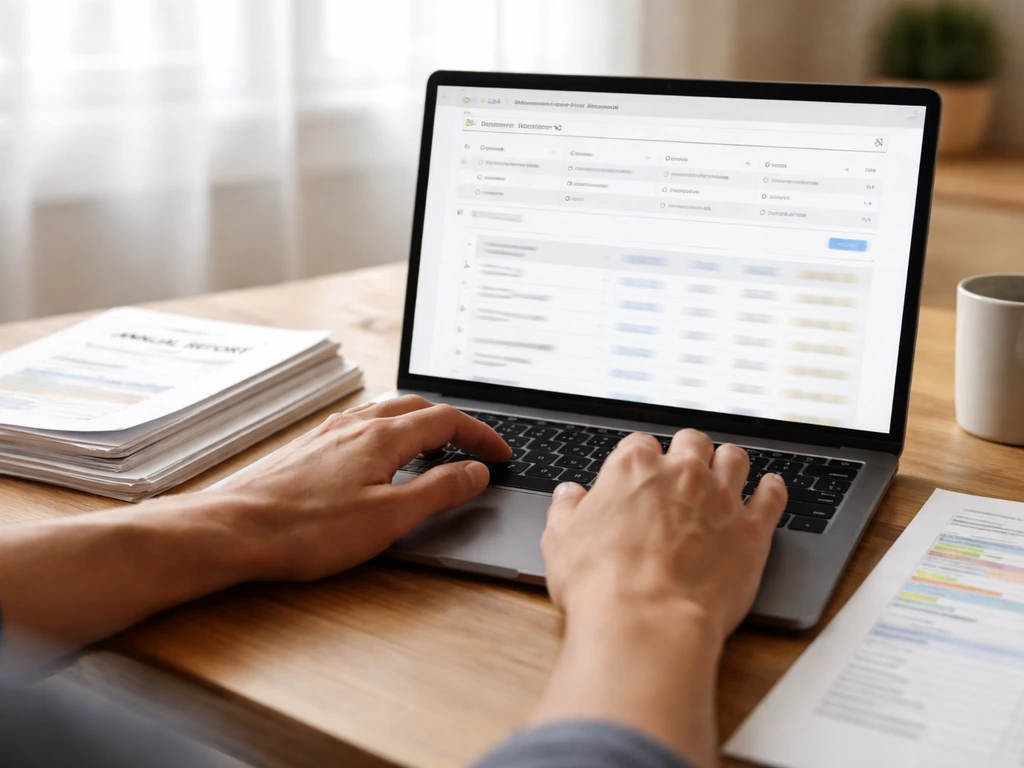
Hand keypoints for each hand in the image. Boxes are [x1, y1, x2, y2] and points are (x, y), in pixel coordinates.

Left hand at [218, 395, 510, 580]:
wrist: (232, 529)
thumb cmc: (306, 529)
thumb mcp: (389, 518)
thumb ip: (438, 491)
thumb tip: (477, 472)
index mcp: (381, 436)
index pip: (446, 421)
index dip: (480, 436)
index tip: (500, 454)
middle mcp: (355, 424)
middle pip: (418, 408)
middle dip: (453, 426)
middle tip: (473, 450)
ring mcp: (328, 433)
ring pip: (387, 413)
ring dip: (420, 426)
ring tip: (434, 452)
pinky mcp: (309, 448)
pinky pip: (361, 426)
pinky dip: (389, 434)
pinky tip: (381, 461)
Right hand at [542, 429, 787, 640]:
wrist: (647, 622)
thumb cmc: (601, 585)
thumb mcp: (560, 542)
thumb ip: (567, 510)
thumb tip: (569, 495)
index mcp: (632, 467)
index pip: (639, 444)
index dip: (639, 461)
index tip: (639, 477)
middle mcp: (681, 473)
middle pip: (692, 441)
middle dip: (687, 452)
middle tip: (682, 471)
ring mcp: (721, 498)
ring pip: (735, 459)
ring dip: (728, 463)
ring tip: (726, 472)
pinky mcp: (752, 530)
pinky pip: (771, 497)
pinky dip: (772, 489)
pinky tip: (770, 488)